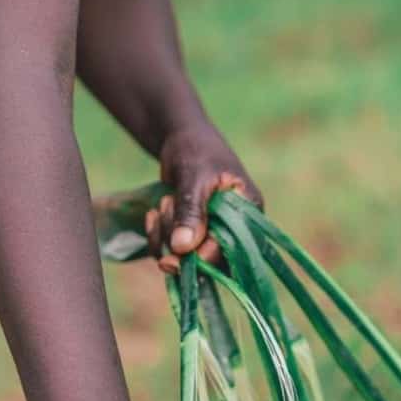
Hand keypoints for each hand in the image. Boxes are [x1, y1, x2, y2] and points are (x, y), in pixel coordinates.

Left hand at [146, 122, 262, 272]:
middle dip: (179, 245)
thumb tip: (183, 248)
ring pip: (187, 258)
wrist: (180, 139)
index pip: (230, 249)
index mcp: (248, 212)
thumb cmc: (196, 150)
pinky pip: (173, 251)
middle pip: (209, 261)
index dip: (202, 257)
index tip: (174, 255)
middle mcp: (234, 228)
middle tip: (163, 211)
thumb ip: (191, 211)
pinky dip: (158, 237)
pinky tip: (152, 214)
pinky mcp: (193, 235)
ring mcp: (212, 233)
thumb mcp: (194, 177)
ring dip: (166, 236)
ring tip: (163, 202)